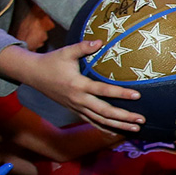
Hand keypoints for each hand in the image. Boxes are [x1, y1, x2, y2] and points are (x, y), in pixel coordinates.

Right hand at [16, 41, 142, 132]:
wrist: (34, 75)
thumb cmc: (52, 61)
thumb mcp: (67, 52)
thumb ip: (83, 47)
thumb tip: (100, 41)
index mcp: (78, 85)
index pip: (103, 91)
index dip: (121, 93)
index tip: (137, 95)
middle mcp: (78, 99)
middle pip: (104, 112)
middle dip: (124, 117)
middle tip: (141, 120)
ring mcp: (76, 107)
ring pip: (100, 121)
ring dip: (119, 126)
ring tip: (136, 129)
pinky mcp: (75, 111)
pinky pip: (92, 122)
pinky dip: (105, 128)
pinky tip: (118, 133)